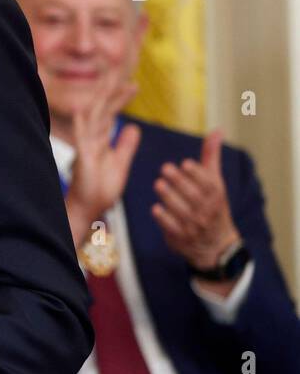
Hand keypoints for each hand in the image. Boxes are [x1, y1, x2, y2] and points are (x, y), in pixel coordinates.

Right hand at [63, 76, 140, 246]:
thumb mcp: (119, 164)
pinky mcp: (82, 158)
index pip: (111, 114)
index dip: (120, 99)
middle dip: (110, 91)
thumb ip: (125, 146)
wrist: (88, 210)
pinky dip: (80, 123)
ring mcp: (85, 147)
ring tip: (108, 83)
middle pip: (101, 110)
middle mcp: (91, 140)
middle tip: (118, 71)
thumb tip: (133, 127)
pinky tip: (81, 109)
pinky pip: (80, 138)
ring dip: (100, 100)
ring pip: (93, 118)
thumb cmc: (100, 190)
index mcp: (100, 141)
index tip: (133, 84)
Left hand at [152, 129, 241, 271]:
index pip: (209, 184)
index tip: (185, 163)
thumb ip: (211, 157)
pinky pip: (173, 228)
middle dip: (180, 182)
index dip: (197, 174)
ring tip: (158, 184)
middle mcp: (207, 211)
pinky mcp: (182, 238)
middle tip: (165, 169)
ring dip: (170, 197)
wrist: (215, 244)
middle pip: (194, 196)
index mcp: (217, 196)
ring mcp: (195, 226)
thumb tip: (217, 130)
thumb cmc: (211, 205)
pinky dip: (164, 219)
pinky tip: (155, 209)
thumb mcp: (215, 182)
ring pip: (183, 211)